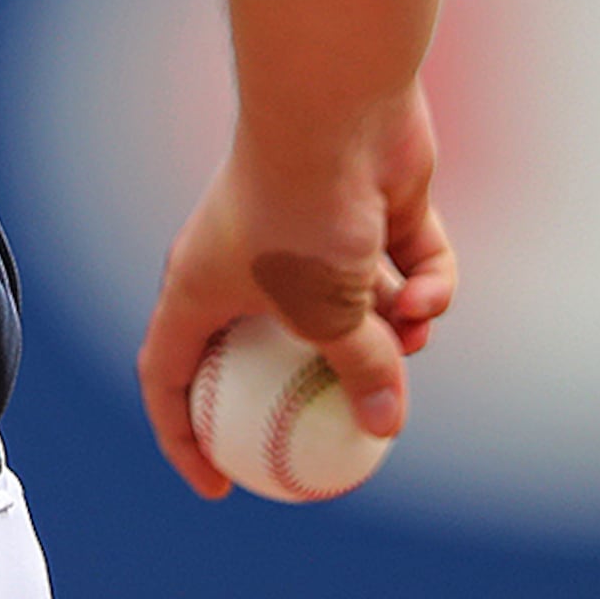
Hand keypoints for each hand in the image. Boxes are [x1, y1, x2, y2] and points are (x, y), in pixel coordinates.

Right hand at [133, 82, 454, 495]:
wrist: (336, 111)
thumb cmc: (300, 210)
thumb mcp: (327, 312)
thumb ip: (359, 371)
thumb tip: (384, 426)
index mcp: (202, 287)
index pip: (167, 373)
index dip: (181, 437)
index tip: (219, 488)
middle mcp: (248, 264)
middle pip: (275, 346)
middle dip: (323, 384)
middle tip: (356, 427)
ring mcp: (310, 236)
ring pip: (357, 310)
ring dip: (393, 330)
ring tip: (409, 325)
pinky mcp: (370, 212)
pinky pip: (401, 269)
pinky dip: (422, 285)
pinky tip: (432, 288)